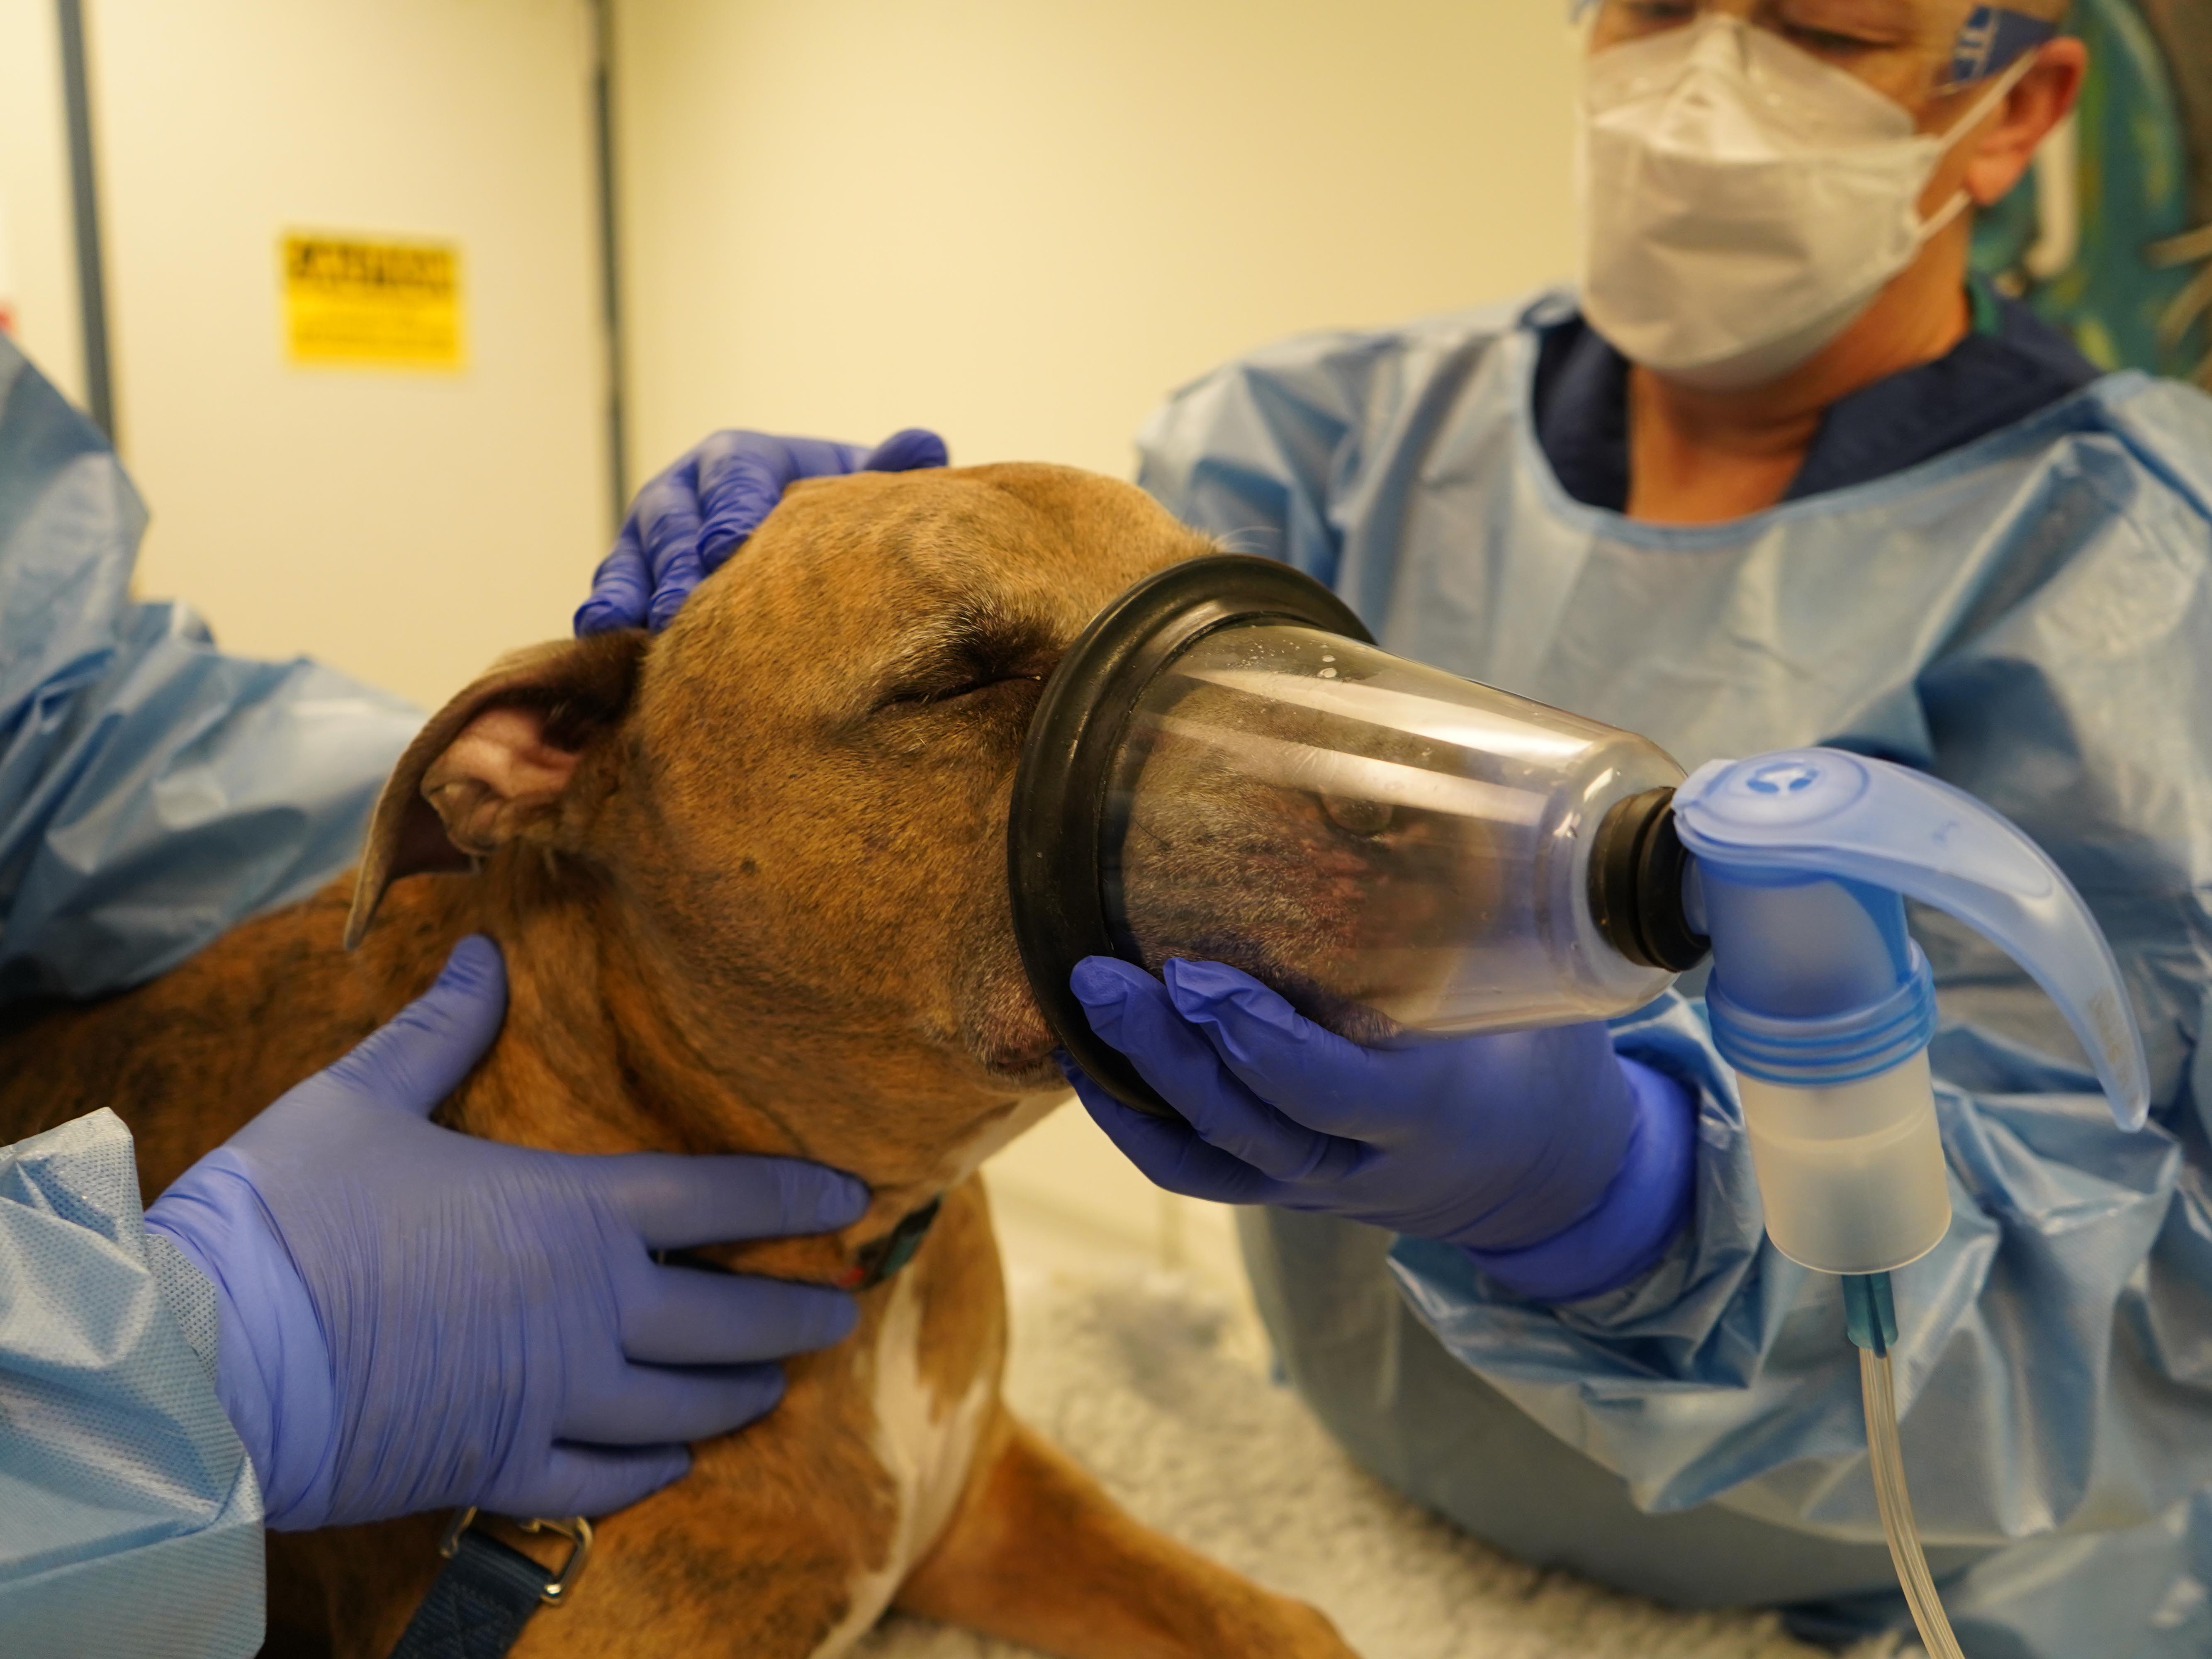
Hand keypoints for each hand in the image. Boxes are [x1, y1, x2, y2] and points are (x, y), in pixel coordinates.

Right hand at [145, 936, 867, 1529]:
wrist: (206, 1355)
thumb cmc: (284, 1216)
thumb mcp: (363, 1099)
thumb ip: (439, 1031)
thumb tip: (479, 952)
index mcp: (572, 1212)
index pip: (722, 1195)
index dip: (797, 1196)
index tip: (853, 1201)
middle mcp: (588, 1310)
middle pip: (729, 1316)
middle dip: (795, 1312)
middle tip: (842, 1308)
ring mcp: (551, 1397)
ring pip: (684, 1406)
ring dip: (739, 1393)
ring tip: (773, 1385)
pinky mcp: (497, 1464)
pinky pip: (604, 1479)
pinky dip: (650, 1472)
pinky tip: (673, 1464)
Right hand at [577, 427, 948, 633]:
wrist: (794, 545)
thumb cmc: (829, 517)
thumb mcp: (858, 489)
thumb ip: (886, 469)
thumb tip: (927, 443)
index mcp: (746, 458)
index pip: (737, 474)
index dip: (732, 506)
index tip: (731, 540)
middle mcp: (690, 485)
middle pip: (676, 513)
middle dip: (677, 554)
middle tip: (684, 596)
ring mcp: (653, 529)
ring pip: (636, 550)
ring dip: (636, 584)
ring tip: (638, 622)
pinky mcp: (631, 568)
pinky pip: (613, 582)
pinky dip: (606, 604)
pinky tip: (601, 630)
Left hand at [1066, 957, 1694, 1298]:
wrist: (1548, 1173)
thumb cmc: (1538, 1053)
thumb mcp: (1533, 986)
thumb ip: (1481, 898)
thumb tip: (1446, 759)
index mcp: (1433, 1108)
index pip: (1328, 1088)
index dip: (1257, 1039)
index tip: (1193, 977)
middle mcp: (1363, 1162)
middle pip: (1246, 1124)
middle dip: (1166, 1053)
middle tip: (1097, 975)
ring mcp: (1317, 1188)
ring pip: (1208, 1157)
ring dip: (1133, 1084)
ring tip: (1078, 1007)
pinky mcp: (1284, 1192)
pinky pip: (1197, 1173)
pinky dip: (1136, 1123)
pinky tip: (1087, 1061)